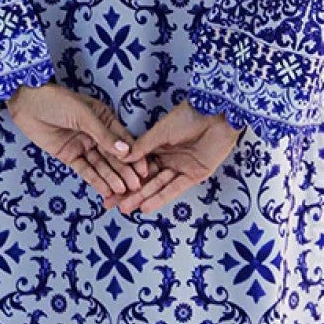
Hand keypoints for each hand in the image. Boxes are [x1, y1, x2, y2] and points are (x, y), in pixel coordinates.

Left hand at [4, 80, 159, 200]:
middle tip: (135, 186)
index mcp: (104, 119)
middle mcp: (96, 134)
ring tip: (121, 191)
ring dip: (111, 178)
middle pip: (113, 156)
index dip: (134, 156)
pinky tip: (105, 190)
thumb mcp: (83, 114)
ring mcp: (83, 145)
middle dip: (124, 171)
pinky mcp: (70, 156)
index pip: (123, 140)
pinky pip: (85, 170)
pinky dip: (95, 180)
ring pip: (101, 165)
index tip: (145, 170)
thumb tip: (126, 150)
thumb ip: (103, 134)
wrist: (26, 104)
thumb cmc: (56, 101)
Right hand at [102, 100, 243, 215]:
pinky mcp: (195, 175)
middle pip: (145, 179)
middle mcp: (168, 158)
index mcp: (158, 145)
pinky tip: (146, 207)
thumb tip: (122, 158)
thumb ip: (143, 147)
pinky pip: (175, 189)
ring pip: (157, 186)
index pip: (136, 165)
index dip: (121, 176)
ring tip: (125, 209)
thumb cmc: (189, 116)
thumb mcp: (161, 131)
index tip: (107, 187)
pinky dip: (160, 198)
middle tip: (110, 204)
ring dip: (142, 198)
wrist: (216, 114)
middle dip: (128, 192)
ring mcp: (181, 167)